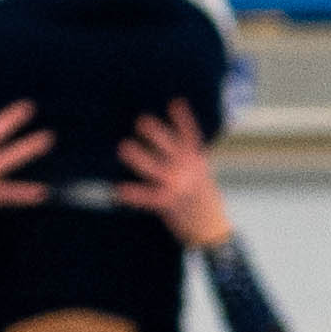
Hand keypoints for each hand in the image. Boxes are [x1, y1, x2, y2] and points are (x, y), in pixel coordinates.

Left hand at [114, 100, 236, 251]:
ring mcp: (178, 186)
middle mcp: (188, 170)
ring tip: (123, 147)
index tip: (176, 103)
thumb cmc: (201, 196)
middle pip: (171, 148)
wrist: (211, 228)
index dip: (183, 119)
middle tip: (141, 121)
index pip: (190, 135)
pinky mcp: (168, 203)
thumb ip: (187, 156)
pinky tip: (119, 190)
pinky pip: (148, 196)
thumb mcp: (200, 171)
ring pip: (156, 168)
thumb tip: (167, 139)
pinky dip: (134, 193)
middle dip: (157, 135)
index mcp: (196, 160)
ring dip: (140, 158)